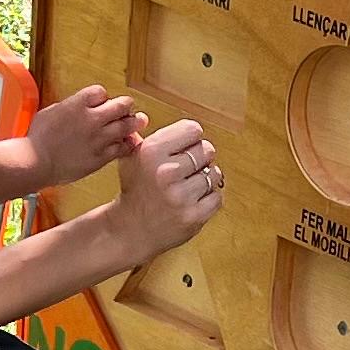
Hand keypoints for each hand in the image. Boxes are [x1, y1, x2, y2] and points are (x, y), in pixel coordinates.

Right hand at [25, 84, 143, 188]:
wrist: (36, 162)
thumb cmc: (38, 139)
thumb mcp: (51, 112)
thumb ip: (70, 107)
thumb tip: (79, 108)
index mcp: (77, 104)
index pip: (100, 92)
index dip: (103, 96)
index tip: (103, 101)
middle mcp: (92, 118)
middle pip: (120, 105)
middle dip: (126, 105)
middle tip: (128, 107)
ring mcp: (99, 138)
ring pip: (126, 126)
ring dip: (135, 122)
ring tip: (140, 120)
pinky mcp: (101, 156)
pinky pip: (122, 148)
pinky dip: (128, 143)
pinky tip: (130, 142)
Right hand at [107, 118, 223, 251]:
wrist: (131, 230)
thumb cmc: (136, 191)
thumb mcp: (132, 157)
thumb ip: (149, 136)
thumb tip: (154, 119)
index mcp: (152, 151)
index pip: (193, 129)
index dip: (190, 139)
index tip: (185, 148)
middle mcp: (166, 172)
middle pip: (207, 149)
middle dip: (199, 158)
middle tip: (186, 169)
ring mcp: (181, 196)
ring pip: (215, 173)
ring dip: (205, 179)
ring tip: (188, 186)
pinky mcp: (193, 216)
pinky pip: (217, 197)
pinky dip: (208, 199)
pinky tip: (193, 200)